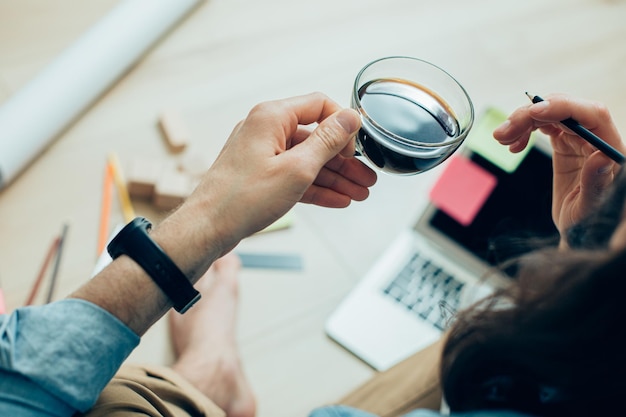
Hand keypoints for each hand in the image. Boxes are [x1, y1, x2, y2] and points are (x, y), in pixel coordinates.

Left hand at [186, 92, 376, 252]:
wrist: (208, 228)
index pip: (319, 105)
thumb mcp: (297, 169)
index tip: (356, 147)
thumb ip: (327, 141)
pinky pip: (295, 175)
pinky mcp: (260, 174)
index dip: (342, 125)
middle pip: (316, 137)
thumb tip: (350, 118)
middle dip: (344, 160)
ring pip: (308, 160)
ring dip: (335, 177)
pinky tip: (338, 200)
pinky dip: (316, 187)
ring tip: (360, 193)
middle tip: (367, 177)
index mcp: (272, 117)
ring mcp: (262, 153)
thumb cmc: (243, 199)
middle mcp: (266, 130)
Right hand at [493, 94, 623, 243]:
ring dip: (523, 120)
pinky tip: (513, 145)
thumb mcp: (591, 207)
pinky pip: (544, 124)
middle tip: (503, 132)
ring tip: (501, 137)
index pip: (590, 114)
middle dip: (531, 115)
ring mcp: (579, 138)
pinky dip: (525, 130)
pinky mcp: (565, 142)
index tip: (533, 112)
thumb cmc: (590, 221)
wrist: (581, 230)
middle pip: (564, 109)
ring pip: (551, 114)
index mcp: (609, 147)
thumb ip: (597, 182)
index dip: (562, 107)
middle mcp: (596, 136)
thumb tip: (602, 156)